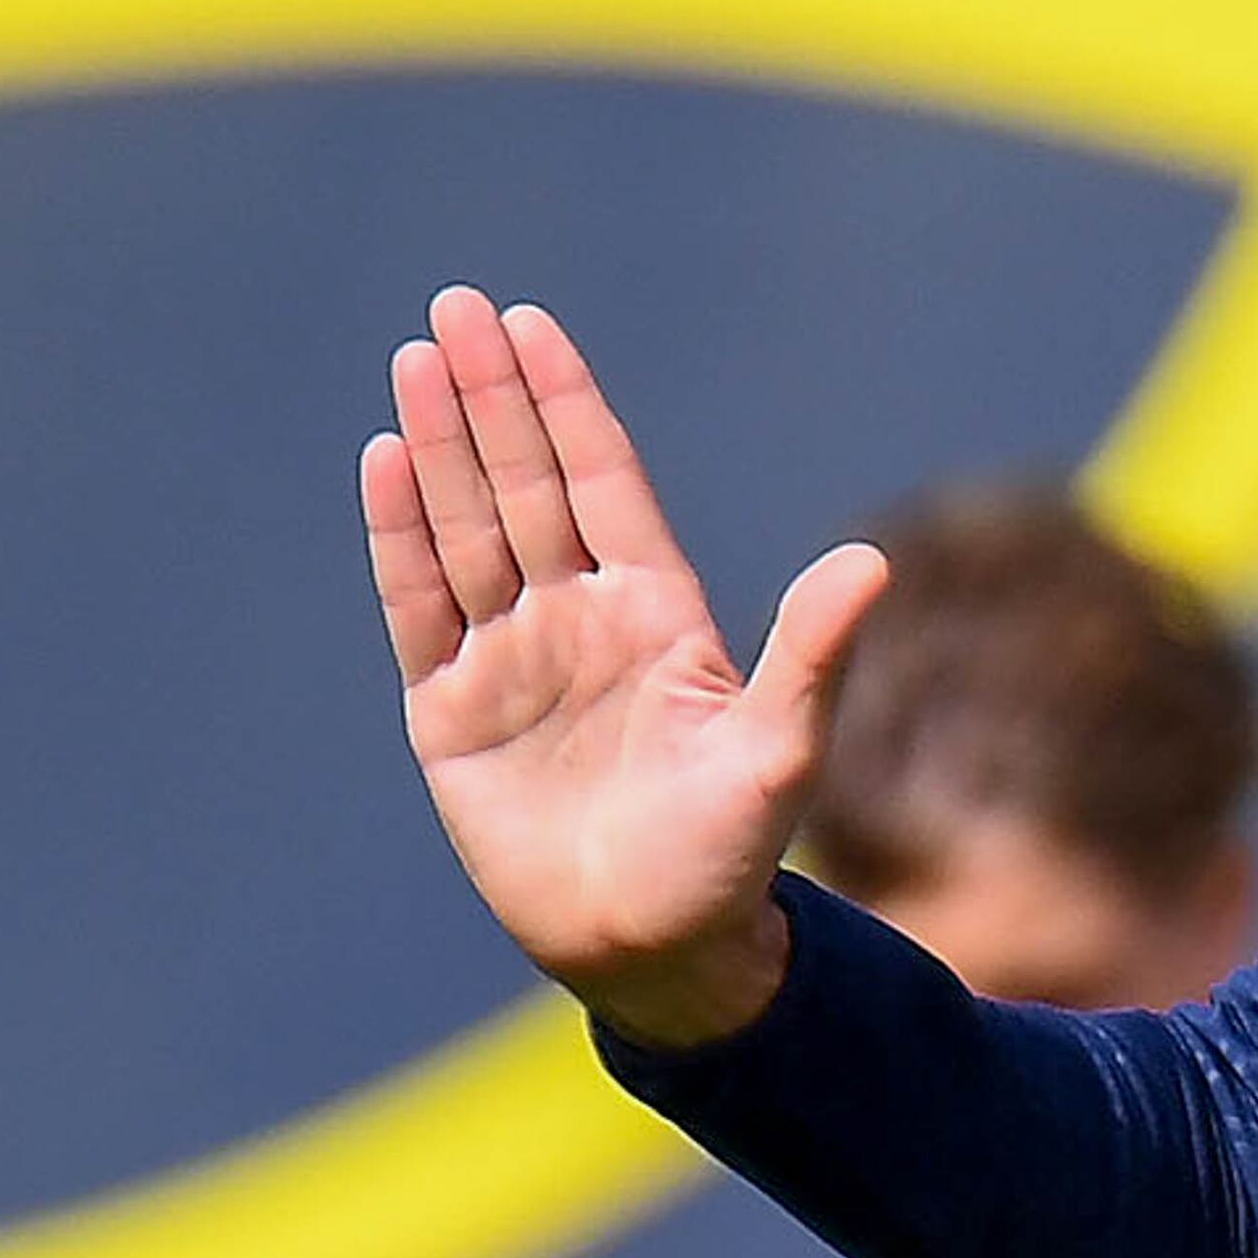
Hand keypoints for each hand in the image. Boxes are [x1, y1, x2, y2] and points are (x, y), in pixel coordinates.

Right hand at [361, 284, 887, 1046]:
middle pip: (527, 485)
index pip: (603, 483)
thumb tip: (872, 561)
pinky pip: (420, 606)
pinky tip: (385, 461)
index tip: (531, 324)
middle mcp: (579, 621)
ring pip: (468, 530)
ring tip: (418, 359)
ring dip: (441, 447)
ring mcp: (512, 661)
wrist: (653, 951)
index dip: (567, 403)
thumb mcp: (780, 750)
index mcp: (656, 614)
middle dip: (492, 397)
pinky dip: (400, 537)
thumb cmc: (727, 857)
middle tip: (456, 305)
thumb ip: (811, 652)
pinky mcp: (453, 713)